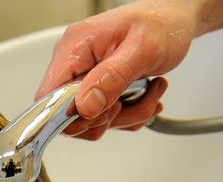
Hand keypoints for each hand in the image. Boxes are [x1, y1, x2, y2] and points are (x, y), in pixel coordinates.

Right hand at [35, 0, 195, 139]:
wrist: (174, 19)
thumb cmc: (160, 23)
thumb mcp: (142, 49)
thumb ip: (111, 78)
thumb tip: (84, 106)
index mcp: (74, 48)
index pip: (48, 97)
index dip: (71, 114)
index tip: (104, 109)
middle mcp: (74, 64)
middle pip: (70, 117)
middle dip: (108, 117)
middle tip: (133, 97)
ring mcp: (84, 78)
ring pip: (91, 122)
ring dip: (125, 116)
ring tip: (146, 93)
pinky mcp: (96, 89)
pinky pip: (104, 119)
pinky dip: (129, 115)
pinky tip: (143, 95)